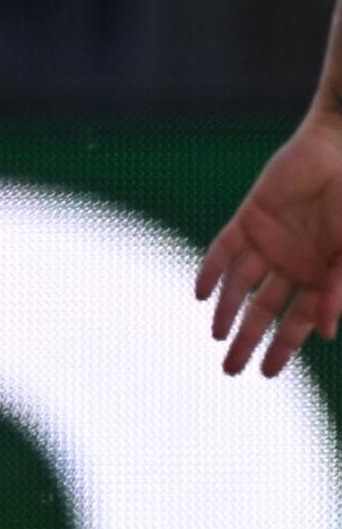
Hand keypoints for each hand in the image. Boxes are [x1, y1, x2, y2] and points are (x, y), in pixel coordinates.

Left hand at [201, 111, 341, 376]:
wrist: (337, 154)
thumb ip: (339, 288)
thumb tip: (325, 331)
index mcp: (318, 278)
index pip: (296, 322)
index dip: (283, 348)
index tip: (268, 374)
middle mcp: (290, 266)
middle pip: (263, 311)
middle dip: (248, 340)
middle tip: (230, 370)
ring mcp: (267, 244)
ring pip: (240, 286)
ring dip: (227, 312)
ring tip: (216, 337)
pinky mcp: (248, 220)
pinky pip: (223, 250)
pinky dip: (211, 271)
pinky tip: (201, 295)